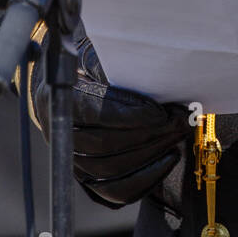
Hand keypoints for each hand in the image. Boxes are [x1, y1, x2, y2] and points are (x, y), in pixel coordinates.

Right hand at [29, 33, 193, 208]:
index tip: (161, 111)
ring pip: (111, 169)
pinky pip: (114, 191)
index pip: (93, 113)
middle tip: (180, 121)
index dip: (131, 115)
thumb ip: (109, 57)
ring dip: (152, 154)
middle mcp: (57, 131)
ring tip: (177, 136)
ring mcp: (70, 157)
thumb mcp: (93, 45)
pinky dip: (144, 180)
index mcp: (57, 96)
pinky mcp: (85, 176)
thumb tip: (145, 60)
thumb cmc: (86, 57)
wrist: (64, 78)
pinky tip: (167, 159)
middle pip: (105, 145)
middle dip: (149, 134)